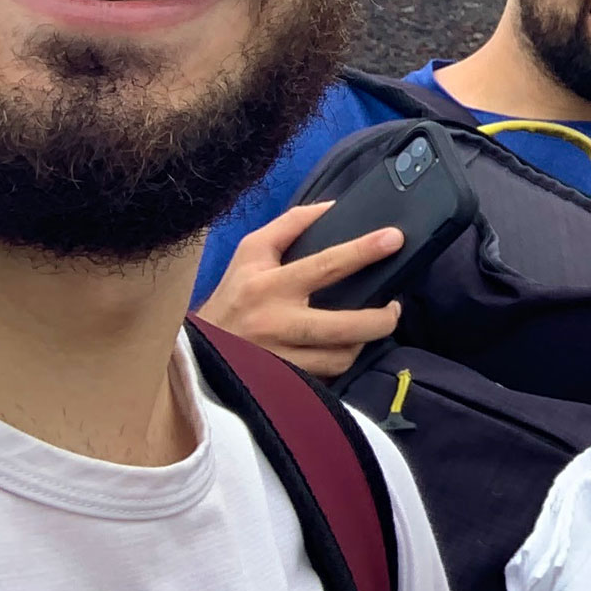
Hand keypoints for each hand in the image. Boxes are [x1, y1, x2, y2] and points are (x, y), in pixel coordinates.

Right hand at [196, 201, 401, 378]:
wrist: (196, 351)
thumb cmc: (232, 296)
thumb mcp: (251, 253)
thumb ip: (291, 225)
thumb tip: (333, 207)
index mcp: (268, 285)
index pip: (325, 265)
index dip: (363, 251)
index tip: (394, 239)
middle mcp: (275, 323)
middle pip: (345, 326)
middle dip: (381, 318)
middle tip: (394, 307)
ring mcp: (280, 358)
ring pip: (341, 357)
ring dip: (362, 342)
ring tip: (368, 328)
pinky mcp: (285, 383)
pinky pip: (327, 376)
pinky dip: (341, 361)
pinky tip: (344, 348)